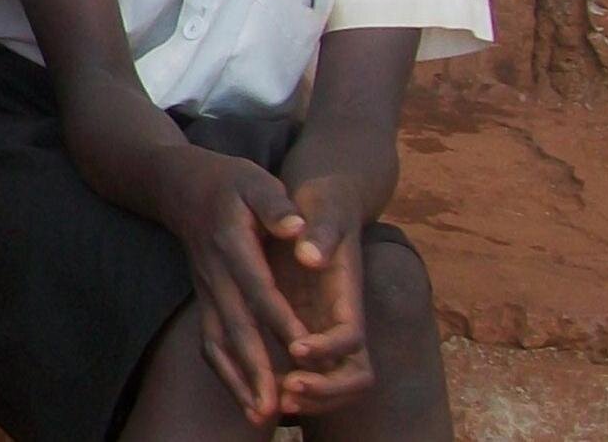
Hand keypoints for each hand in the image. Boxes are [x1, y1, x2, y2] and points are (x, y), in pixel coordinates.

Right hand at [151, 146, 314, 423]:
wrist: (176, 184)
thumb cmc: (226, 181)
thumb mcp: (255, 179)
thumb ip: (276, 205)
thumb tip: (297, 230)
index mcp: (231, 245)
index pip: (259, 288)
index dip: (280, 318)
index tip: (304, 349)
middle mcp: (215, 274)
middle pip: (236, 327)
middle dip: (256, 369)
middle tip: (275, 406)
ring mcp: (206, 290)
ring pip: (220, 342)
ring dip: (240, 382)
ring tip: (262, 417)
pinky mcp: (205, 300)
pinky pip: (211, 342)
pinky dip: (227, 374)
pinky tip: (245, 399)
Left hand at [274, 180, 377, 416]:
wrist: (323, 206)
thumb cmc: (323, 206)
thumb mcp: (323, 209)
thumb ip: (320, 231)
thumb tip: (310, 254)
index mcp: (347, 295)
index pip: (352, 337)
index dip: (328, 349)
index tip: (296, 348)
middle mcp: (341, 320)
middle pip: (354, 376)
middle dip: (324, 392)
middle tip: (286, 394)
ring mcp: (324, 329)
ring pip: (330, 383)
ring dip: (307, 399)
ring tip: (270, 403)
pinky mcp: (304, 329)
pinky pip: (304, 374)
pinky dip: (285, 387)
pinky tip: (253, 389)